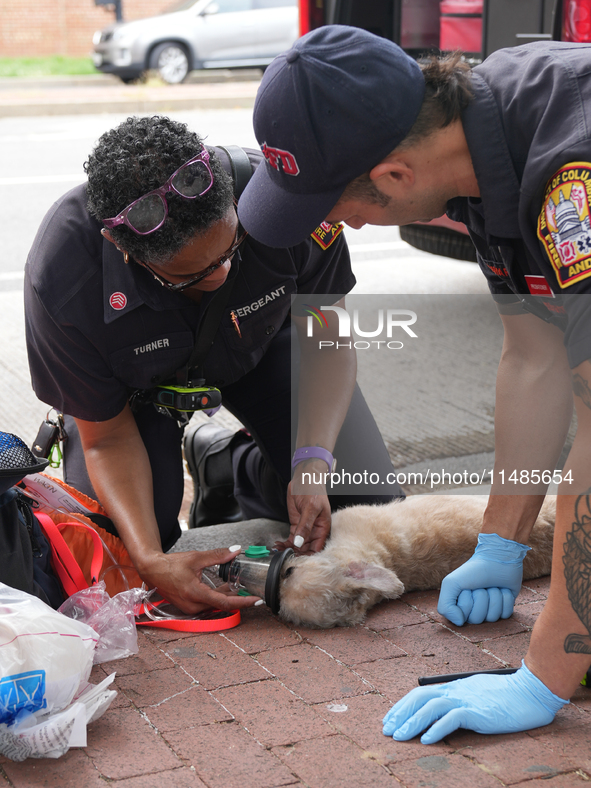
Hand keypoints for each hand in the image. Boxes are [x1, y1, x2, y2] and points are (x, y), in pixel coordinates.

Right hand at [139, 547, 260, 613]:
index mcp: (196, 593)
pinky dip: (218, 597)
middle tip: (252, 590)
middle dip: (238, 597)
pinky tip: (225, 588)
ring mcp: (190, 608)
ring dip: (228, 597)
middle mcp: (193, 605)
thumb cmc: (171, 565)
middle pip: (222, 604)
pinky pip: (208, 605)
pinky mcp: (188, 608)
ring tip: (240, 587)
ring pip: (215, 605)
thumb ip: (218, 556)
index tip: (256, 600)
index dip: (243, 602)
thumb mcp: (196, 557)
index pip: (225, 602)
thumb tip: (236, 550)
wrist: (152, 571)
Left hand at [278, 481, 330, 553]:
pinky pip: (291, 539)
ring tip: (278, 551)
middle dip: (296, 555)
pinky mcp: (296, 526)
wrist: (303, 478)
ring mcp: (304, 529)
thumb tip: (300, 542)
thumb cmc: (313, 489)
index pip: (317, 548)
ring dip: (288, 550)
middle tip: (285, 557)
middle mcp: (314, 531)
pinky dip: (285, 543)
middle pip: (307, 550)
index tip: (298, 561)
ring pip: (297, 546)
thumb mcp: (311, 507)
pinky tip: (278, 545)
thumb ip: (305, 525)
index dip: (309, 556)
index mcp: (323, 528)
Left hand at [382, 662, 567, 743]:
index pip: (421, 693)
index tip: (390, 719)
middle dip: (400, 714)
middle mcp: (455, 690)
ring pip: (430, 707)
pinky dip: (436, 729)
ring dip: (412, 722)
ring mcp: (465, 699)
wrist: (529, 692)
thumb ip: (460, 699)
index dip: (403, 705)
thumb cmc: (506, 696)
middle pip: (420, 698)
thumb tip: (444, 712)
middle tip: (387, 730)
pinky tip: (426, 740)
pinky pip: (452, 718)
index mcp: (454, 687)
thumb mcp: (476, 694)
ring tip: (399, 737)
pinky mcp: (477, 711)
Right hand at [437, 533, 530, 624]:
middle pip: (477, 619)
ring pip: (492, 618)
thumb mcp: (451, 583)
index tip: (467, 588)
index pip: (462, 617)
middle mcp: (474, 610)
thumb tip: (460, 623)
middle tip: (481, 586)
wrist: (498, 558)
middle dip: (481, 599)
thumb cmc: (473, 570)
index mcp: (460, 605)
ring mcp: (490, 609)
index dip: (466, 602)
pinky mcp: (505, 607)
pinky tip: (502, 589)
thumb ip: (446, 606)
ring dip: (493, 598)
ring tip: (492, 586)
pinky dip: (505, 599)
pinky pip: (506, 615)